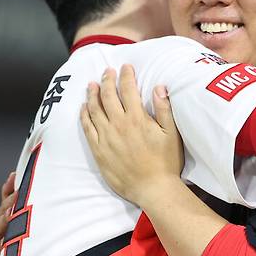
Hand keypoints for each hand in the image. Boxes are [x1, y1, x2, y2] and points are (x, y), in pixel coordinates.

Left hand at [80, 64, 183, 205]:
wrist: (153, 189)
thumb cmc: (166, 162)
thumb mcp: (172, 134)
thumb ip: (165, 109)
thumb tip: (159, 87)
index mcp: (137, 118)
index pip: (128, 89)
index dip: (126, 75)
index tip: (125, 67)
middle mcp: (118, 125)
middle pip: (108, 96)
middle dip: (107, 80)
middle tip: (107, 71)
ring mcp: (106, 138)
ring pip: (94, 109)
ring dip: (92, 94)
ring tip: (92, 84)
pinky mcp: (98, 150)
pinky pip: (87, 128)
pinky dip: (84, 115)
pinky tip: (83, 107)